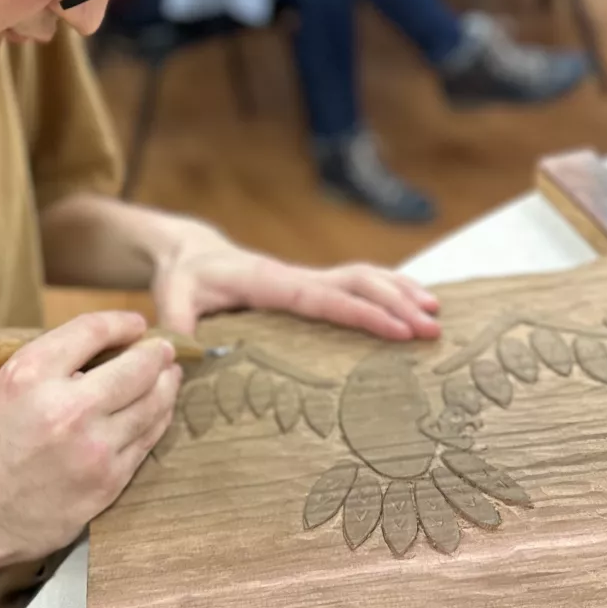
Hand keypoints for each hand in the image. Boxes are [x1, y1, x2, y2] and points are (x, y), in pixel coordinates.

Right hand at [0, 312, 181, 569]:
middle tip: (164, 350)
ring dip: (166, 385)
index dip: (121, 322)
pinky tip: (157, 411)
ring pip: (152, 405)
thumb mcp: (3, 386)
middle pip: (137, 368)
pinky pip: (146, 441)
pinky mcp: (108, 481)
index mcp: (31, 374)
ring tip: (169, 377)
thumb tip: (102, 348)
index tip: (135, 323)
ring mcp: (92, 448)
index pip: (93, 331)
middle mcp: (66, 408)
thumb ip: (50, 365)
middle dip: (157, 353)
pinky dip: (157, 420)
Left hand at [150, 222, 440, 341]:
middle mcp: (293, 276)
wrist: (189, 253)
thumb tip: (185, 354)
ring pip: (361, 278)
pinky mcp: (308, 284)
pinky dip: (388, 287)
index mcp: (268, 282)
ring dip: (399, 292)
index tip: (399, 329)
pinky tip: (415, 300)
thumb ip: (177, 325)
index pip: (323, 298)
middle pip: (354, 284)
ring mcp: (304, 278)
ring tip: (435, 315)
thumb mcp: (171, 299)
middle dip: (395, 304)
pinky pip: (354, 282)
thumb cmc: (182, 279)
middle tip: (432, 330)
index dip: (362, 313)